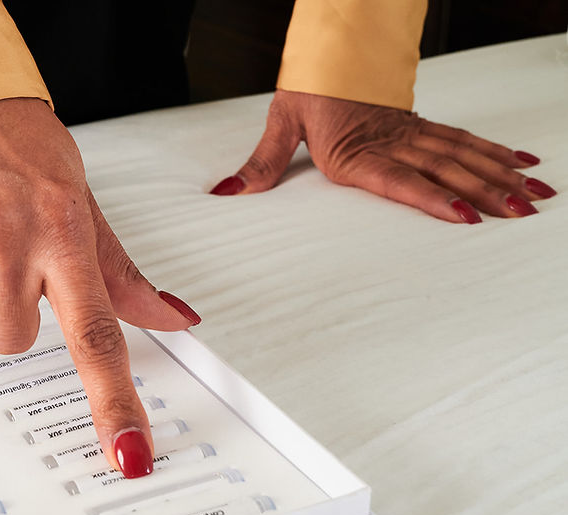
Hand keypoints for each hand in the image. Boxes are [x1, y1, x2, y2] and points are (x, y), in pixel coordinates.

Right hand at [0, 98, 200, 477]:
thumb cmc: (18, 144)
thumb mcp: (78, 199)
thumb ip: (119, 271)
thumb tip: (173, 318)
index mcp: (62, 230)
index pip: (96, 333)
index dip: (112, 401)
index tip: (128, 452)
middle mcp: (5, 235)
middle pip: (11, 340)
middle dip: (10, 310)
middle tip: (8, 257)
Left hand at [211, 89, 555, 222]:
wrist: (329, 50)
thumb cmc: (309, 86)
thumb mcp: (282, 120)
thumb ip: (263, 162)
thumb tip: (230, 191)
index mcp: (358, 150)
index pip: (401, 178)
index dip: (432, 198)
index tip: (464, 216)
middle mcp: (392, 143)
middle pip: (446, 169)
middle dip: (486, 191)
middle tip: (520, 212)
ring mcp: (411, 134)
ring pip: (462, 155)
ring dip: (499, 175)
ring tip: (533, 196)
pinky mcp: (419, 126)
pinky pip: (461, 139)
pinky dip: (492, 152)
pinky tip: (519, 163)